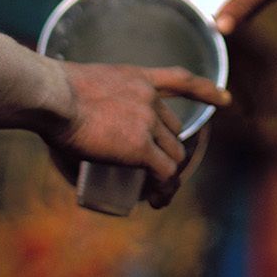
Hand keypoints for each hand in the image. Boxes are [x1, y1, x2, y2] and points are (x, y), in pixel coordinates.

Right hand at [45, 63, 228, 189]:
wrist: (52, 97)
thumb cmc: (50, 93)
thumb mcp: (77, 86)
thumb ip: (82, 100)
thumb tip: (65, 123)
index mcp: (137, 78)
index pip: (181, 80)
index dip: (207, 91)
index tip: (225, 100)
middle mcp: (149, 97)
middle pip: (173, 129)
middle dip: (168, 151)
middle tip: (155, 173)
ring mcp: (148, 121)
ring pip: (172, 153)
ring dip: (166, 173)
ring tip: (157, 192)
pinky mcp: (141, 146)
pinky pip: (164, 171)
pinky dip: (164, 187)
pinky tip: (160, 198)